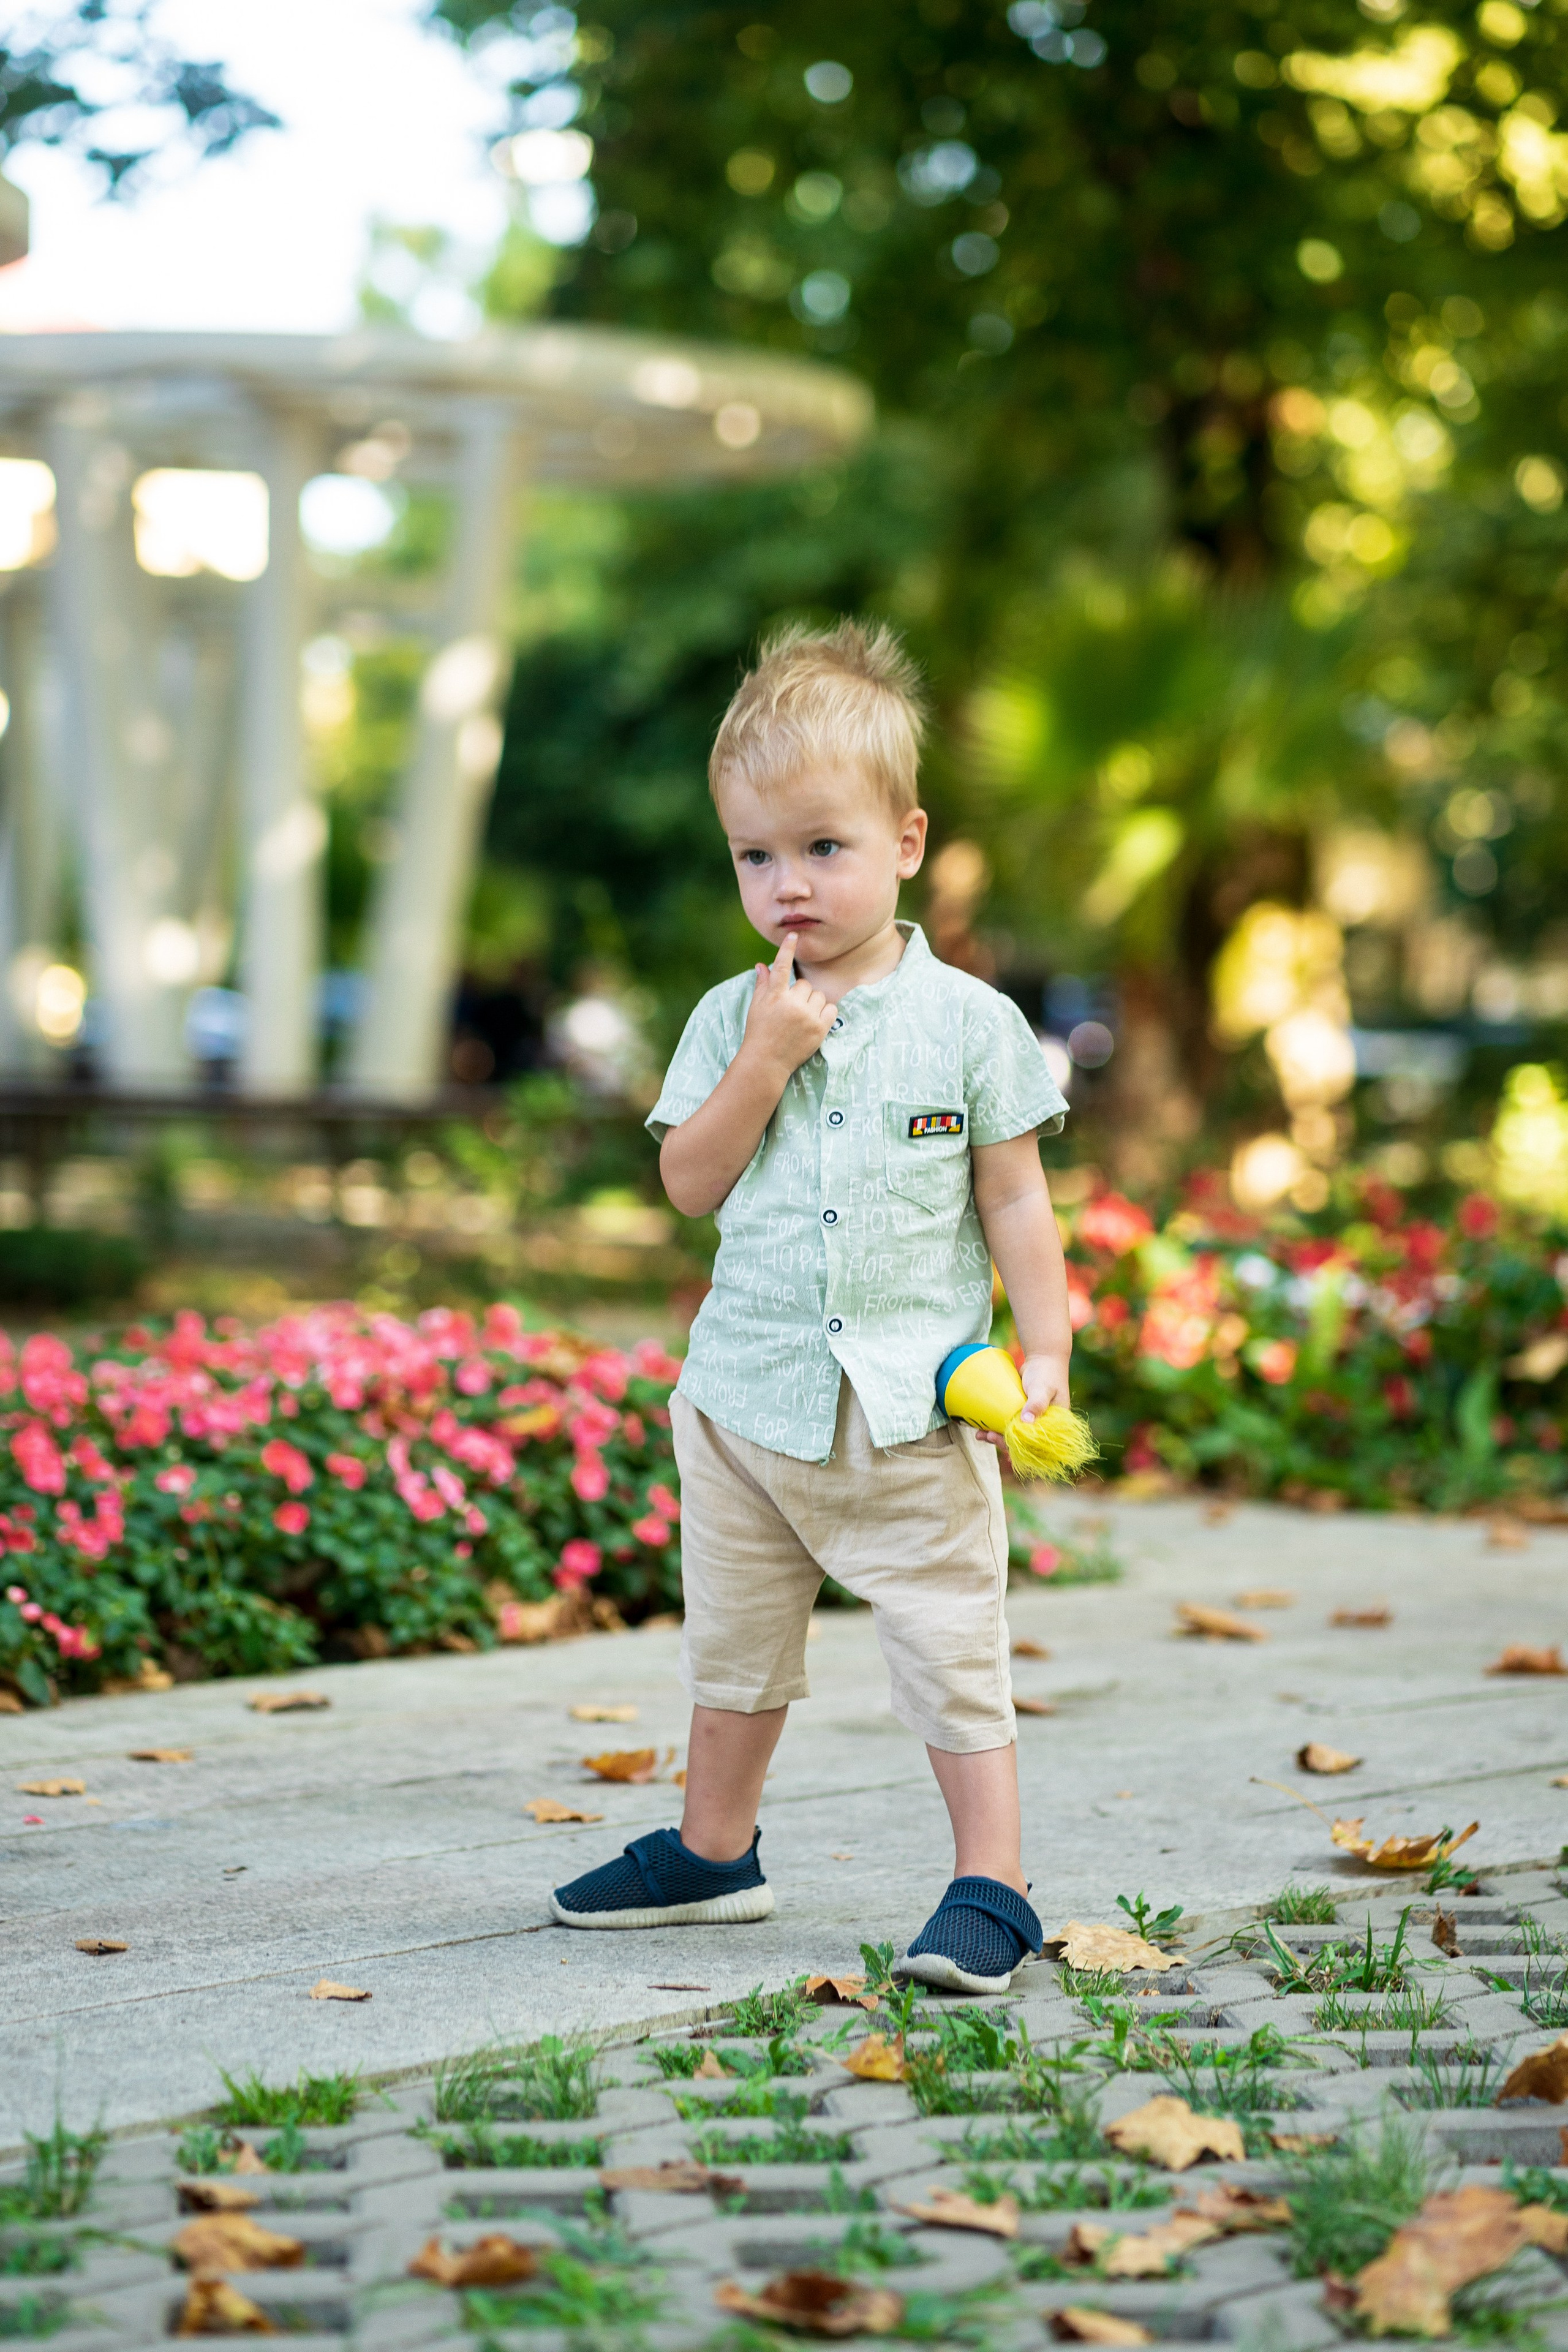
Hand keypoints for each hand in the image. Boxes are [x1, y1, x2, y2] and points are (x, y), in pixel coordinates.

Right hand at [741, 934, 834, 1077]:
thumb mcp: (756, 1007)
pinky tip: (814, 1021)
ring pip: (819, 995)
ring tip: (801, 1018)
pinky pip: (831, 1009)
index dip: (787, 949)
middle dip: (800, 994)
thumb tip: (760, 965)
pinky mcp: (820, 1029)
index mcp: (774, 996)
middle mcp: (791, 1004)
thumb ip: (762, 985)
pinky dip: (825, 1012)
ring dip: (813, 1003)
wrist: (766, 1062)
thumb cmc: (759, 1032)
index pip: (781, 967)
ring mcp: (807, 1017)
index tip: (794, 935)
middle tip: (791, 1010)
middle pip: (805, 984)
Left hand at [978, 1352, 1070, 1449]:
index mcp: (1053, 1425)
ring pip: (1013, 1435)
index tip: (1004, 1442)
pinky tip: (982, 1429)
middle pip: (1023, 1442)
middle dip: (1004, 1442)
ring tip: (980, 1435)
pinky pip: (1008, 1424)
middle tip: (989, 1436)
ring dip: (997, 1437)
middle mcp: (1042, 1425)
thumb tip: (1026, 1421)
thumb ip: (1037, 1403)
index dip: (1021, 1447)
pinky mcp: (1019, 1413)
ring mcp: (1030, 1419)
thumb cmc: (1047, 1373)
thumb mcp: (1043, 1388)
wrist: (1042, 1358)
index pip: (1038, 1444)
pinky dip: (996, 1427)